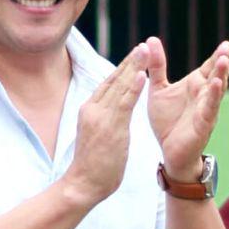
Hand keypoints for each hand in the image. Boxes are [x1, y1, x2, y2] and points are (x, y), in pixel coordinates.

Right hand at [63, 44, 148, 206]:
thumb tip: (117, 109)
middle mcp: (93, 108)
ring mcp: (100, 117)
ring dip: (134, 66)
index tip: (136, 54)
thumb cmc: (93, 165)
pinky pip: (124, 103)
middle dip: (131, 61)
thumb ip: (107, 119)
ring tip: (145, 50)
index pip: (109, 83)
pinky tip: (142, 74)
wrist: (83, 184)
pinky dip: (133, 87)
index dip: (123, 68)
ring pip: (120, 86)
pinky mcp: (110, 127)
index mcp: (90, 109)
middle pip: (114, 79)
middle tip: (144, 44)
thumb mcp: (98, 134)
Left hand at [146, 38, 228, 179]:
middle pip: (216, 75)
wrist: (169, 151)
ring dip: (221, 76)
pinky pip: (210, 108)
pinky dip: (214, 96)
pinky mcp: (203, 124)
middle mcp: (204, 95)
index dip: (217, 55)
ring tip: (224, 61)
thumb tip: (150, 39)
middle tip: (227, 47)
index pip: (209, 67)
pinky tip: (216, 85)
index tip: (227, 43)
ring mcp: (206, 109)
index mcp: (196, 85)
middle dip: (222, 62)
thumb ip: (156, 66)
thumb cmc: (168, 120)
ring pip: (216, 90)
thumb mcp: (158, 89)